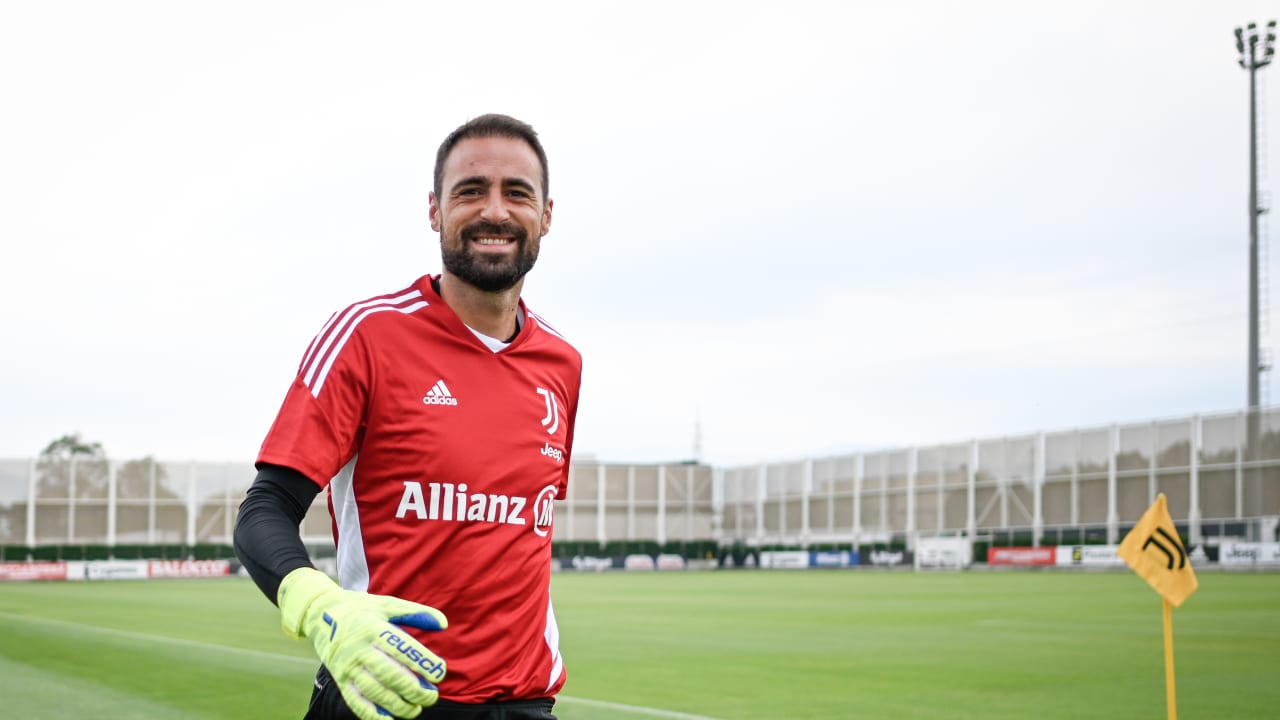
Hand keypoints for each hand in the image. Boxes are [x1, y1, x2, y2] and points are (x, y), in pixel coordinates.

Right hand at [278, 567, 446, 719]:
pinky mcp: (341, 680)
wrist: (321, 614)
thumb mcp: (388, 605)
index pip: (402, 649)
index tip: (440, 673)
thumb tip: (443, 624)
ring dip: (398, 705)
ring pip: (375, 692)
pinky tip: (389, 719)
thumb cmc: (363, 609)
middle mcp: (360, 649)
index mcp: (374, 629)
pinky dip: (372, 714)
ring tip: (416, 709)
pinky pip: (356, 701)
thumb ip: (415, 613)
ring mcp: (348, 667)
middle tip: (432, 695)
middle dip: (415, 690)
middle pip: (391, 675)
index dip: (423, 663)